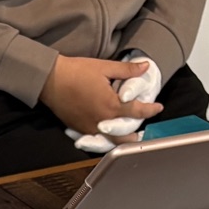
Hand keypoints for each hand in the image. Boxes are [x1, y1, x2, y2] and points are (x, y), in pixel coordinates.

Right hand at [41, 55, 162, 142]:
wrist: (50, 80)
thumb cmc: (75, 72)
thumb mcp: (104, 67)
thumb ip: (127, 70)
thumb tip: (145, 67)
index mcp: (111, 105)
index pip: (138, 111)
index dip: (151, 110)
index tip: (158, 107)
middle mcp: (102, 121)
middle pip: (125, 136)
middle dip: (135, 134)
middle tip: (142, 131)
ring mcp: (89, 128)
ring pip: (110, 141)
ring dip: (121, 140)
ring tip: (127, 138)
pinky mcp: (79, 129)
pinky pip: (96, 139)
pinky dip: (105, 139)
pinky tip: (108, 135)